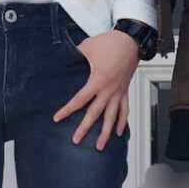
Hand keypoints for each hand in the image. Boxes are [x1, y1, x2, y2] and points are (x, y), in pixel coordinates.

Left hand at [52, 30, 139, 150]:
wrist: (131, 40)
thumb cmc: (110, 43)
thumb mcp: (87, 47)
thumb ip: (74, 56)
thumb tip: (62, 59)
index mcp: (98, 81)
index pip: (80, 100)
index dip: (67, 110)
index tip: (57, 118)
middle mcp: (109, 90)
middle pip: (95, 114)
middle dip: (85, 128)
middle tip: (76, 140)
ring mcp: (119, 93)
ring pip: (112, 117)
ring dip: (106, 133)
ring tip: (99, 146)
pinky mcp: (125, 91)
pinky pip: (125, 110)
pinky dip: (123, 122)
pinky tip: (120, 133)